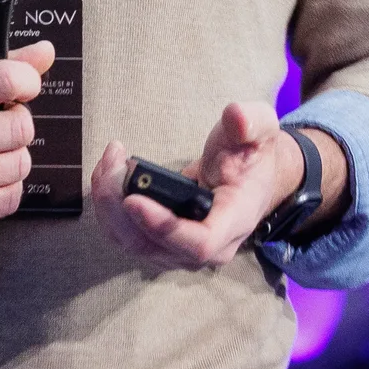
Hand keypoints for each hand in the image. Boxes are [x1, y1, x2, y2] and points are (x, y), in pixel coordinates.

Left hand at [93, 102, 330, 273]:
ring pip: (132, 242)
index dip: (164, 227)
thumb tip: (236, 116)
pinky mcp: (161, 245)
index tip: (134, 200)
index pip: (199, 242)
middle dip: (120, 206)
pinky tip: (108, 174)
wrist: (250, 179)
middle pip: (153, 245)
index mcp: (234, 222)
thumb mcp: (260, 131)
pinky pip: (125, 236)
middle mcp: (208, 249)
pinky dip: (108, 208)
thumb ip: (251, 122)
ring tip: (109, 161)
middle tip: (113, 164)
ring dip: (108, 205)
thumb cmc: (252, 156)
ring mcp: (181, 252)